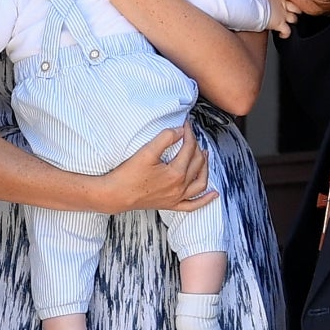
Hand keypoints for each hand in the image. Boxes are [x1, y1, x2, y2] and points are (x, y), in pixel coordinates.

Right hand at [92, 125, 214, 214]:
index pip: (189, 148)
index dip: (189, 134)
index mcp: (176, 173)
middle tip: (190, 135)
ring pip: (200, 182)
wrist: (115, 195)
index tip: (185, 124)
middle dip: (196, 146)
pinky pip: (193, 205)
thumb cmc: (127, 175)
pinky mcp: (171, 205)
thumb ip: (165, 138)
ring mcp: (177, 197)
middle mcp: (180, 187)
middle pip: (196, 162)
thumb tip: (180, 131)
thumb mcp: (146, 152)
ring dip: (205, 167)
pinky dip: (205, 200)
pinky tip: (214, 194)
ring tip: (205, 155)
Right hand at [260, 0, 298, 37]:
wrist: (249, 5)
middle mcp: (281, 3)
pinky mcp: (279, 24)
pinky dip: (285, 34)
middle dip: (294, 10)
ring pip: (294, 18)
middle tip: (290, 12)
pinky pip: (287, 31)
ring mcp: (281, 14)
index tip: (282, 3)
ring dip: (291, 21)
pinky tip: (282, 35)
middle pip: (294, 6)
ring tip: (288, 24)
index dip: (285, 0)